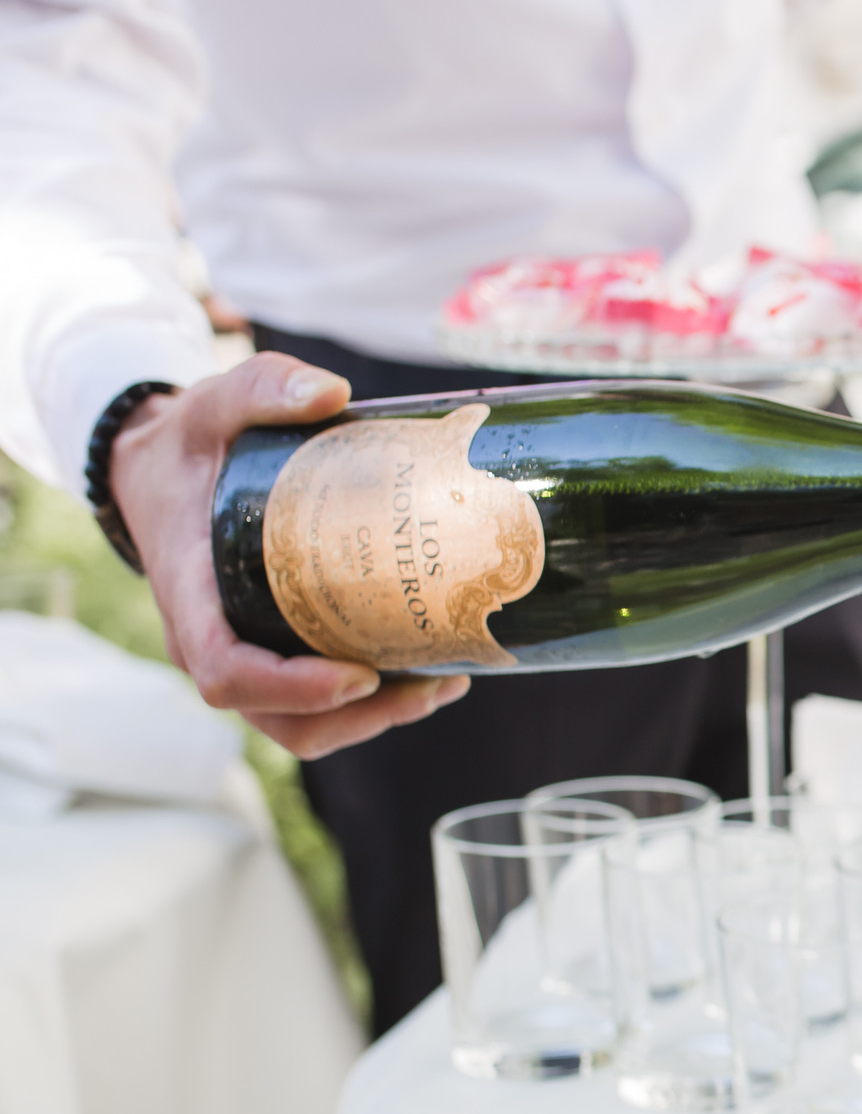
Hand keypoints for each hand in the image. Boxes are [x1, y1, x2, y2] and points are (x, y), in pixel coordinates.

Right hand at [111, 351, 470, 756]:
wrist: (159, 469)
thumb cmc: (188, 444)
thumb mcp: (213, 402)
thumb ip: (263, 387)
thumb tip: (333, 392)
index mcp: (190, 595)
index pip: (225, 672)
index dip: (290, 689)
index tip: (359, 675)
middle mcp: (210, 640)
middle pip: (277, 720)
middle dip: (358, 718)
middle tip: (435, 683)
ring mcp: (242, 653)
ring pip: (301, 726)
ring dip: (375, 720)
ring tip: (449, 683)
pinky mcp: (271, 651)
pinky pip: (314, 704)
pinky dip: (372, 701)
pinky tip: (435, 669)